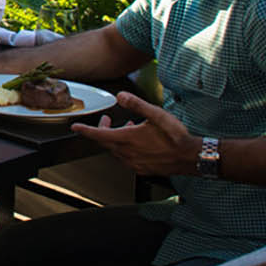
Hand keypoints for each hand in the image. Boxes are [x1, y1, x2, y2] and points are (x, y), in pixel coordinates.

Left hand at [70, 92, 201, 176]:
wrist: (190, 156)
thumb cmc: (175, 136)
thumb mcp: (156, 114)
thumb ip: (136, 104)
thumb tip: (121, 96)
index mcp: (127, 139)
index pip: (99, 135)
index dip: (85, 130)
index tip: (75, 127)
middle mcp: (127, 154)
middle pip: (106, 142)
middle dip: (103, 131)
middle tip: (107, 121)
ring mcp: (134, 163)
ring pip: (116, 150)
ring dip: (116, 139)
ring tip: (129, 128)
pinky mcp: (142, 169)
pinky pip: (126, 159)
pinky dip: (126, 148)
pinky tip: (138, 142)